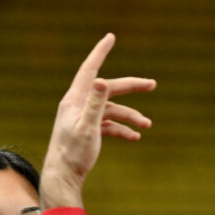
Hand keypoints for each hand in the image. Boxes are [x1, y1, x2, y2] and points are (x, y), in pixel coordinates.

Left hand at [41, 33, 155, 208]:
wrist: (63, 177)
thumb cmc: (72, 154)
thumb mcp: (87, 128)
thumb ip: (95, 104)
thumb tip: (100, 80)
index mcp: (74, 101)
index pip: (89, 70)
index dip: (100, 52)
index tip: (110, 37)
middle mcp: (78, 106)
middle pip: (107, 90)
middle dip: (130, 87)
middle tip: (152, 84)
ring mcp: (83, 119)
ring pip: (111, 110)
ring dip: (130, 116)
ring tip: (147, 125)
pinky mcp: (87, 132)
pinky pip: (108, 125)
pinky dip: (121, 129)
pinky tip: (134, 137)